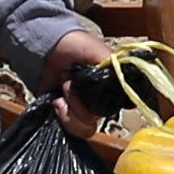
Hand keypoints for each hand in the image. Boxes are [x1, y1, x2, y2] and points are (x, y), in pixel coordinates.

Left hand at [43, 28, 126, 151]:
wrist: (46, 47)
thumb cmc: (74, 45)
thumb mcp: (100, 52)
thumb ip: (117, 70)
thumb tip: (127, 90)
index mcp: (110, 89)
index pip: (114, 108)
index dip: (103, 104)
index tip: (91, 90)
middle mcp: (98, 101)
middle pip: (96, 119)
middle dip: (79, 104)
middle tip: (68, 83)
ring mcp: (80, 110)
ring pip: (85, 128)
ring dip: (70, 112)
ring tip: (60, 96)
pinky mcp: (64, 114)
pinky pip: (69, 129)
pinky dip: (62, 117)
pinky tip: (55, 101)